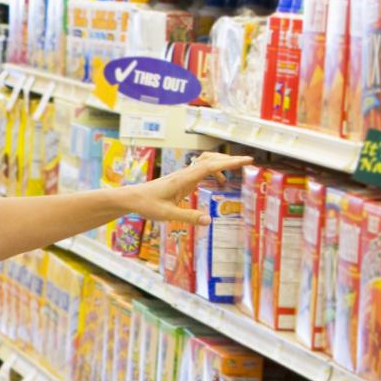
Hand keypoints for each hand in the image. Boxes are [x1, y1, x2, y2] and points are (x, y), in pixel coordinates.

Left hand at [124, 152, 253, 224]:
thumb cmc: (148, 205)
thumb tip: (209, 220)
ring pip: (205, 162)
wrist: (132, 198)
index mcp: (184, 179)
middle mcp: (185, 173)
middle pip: (211, 159)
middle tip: (247, 163)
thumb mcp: (168, 214)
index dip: (230, 162)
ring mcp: (183, 175)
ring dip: (221, 164)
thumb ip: (188, 217)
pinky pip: (201, 170)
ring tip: (234, 174)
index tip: (246, 160)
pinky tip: (217, 182)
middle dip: (230, 159)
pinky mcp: (181, 179)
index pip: (211, 166)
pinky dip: (212, 171)